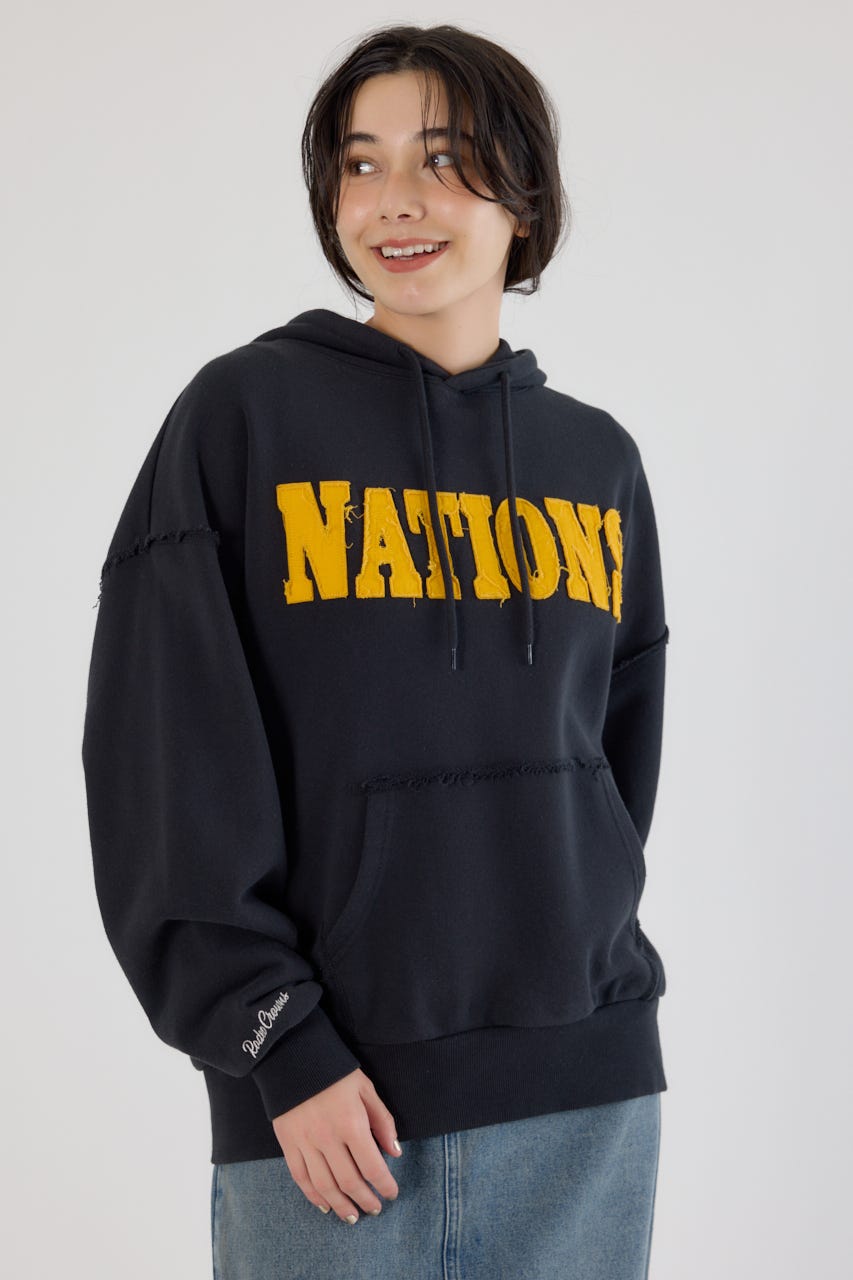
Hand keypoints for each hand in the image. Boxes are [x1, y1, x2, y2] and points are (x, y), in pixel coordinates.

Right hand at [272, 1068, 401, 1222]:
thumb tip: (395, 1152)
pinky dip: (313, 1195)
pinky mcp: (288, 1143)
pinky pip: (301, 1177)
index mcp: (351, 1123)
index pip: (372, 1166)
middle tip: (374, 1209)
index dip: (384, 1185)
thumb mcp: (366, 1089)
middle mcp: (328, 1138)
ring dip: (341, 1205)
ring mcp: (305, 1143)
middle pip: (349, 1181)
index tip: (392, 1193)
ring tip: (352, 1217)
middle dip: (365, 1200)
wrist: (294, 1056)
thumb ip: (383, 1121)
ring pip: (325, 1185)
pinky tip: (325, 1204)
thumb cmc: (336, 1072)